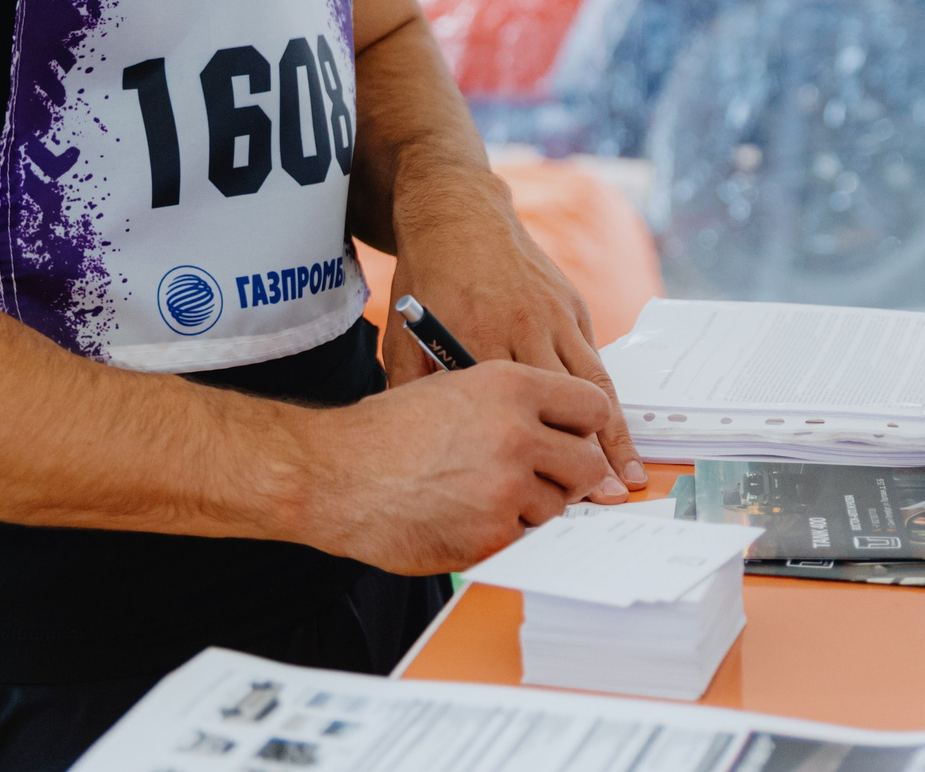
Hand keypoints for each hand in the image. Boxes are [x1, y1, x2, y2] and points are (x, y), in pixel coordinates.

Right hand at [295, 360, 619, 572]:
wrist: (334, 473)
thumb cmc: (386, 432)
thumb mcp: (454, 387)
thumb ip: (512, 405)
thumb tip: (558, 431)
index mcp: (510, 386)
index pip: (590, 406)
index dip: (583, 428)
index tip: (575, 441)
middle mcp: (516, 433)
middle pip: (587, 464)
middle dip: (568, 475)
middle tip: (541, 478)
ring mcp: (506, 487)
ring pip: (557, 507)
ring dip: (532, 508)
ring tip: (482, 495)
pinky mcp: (492, 534)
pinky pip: (524, 538)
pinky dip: (503, 533)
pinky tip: (465, 517)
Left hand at [381, 180, 643, 503]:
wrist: (457, 213)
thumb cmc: (425, 279)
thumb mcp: (402, 333)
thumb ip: (410, 386)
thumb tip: (415, 444)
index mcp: (476, 338)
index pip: (512, 411)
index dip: (534, 455)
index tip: (548, 494)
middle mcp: (522, 327)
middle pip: (564, 402)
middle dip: (588, 454)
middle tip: (606, 499)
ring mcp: (554, 315)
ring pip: (591, 383)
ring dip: (613, 432)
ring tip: (631, 474)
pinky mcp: (572, 304)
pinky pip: (595, 357)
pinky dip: (608, 396)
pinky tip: (618, 428)